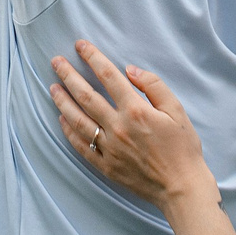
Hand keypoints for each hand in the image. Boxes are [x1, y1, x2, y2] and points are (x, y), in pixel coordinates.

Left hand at [49, 39, 214, 210]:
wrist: (182, 188)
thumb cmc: (183, 148)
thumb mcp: (176, 110)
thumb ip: (153, 85)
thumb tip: (129, 69)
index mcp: (135, 110)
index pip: (108, 76)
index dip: (93, 58)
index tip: (80, 46)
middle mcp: (118, 127)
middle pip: (86, 96)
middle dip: (68, 75)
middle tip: (55, 61)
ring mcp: (109, 148)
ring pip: (77, 120)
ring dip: (62, 102)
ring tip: (52, 88)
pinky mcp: (106, 166)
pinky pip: (81, 146)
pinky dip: (69, 132)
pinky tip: (62, 120)